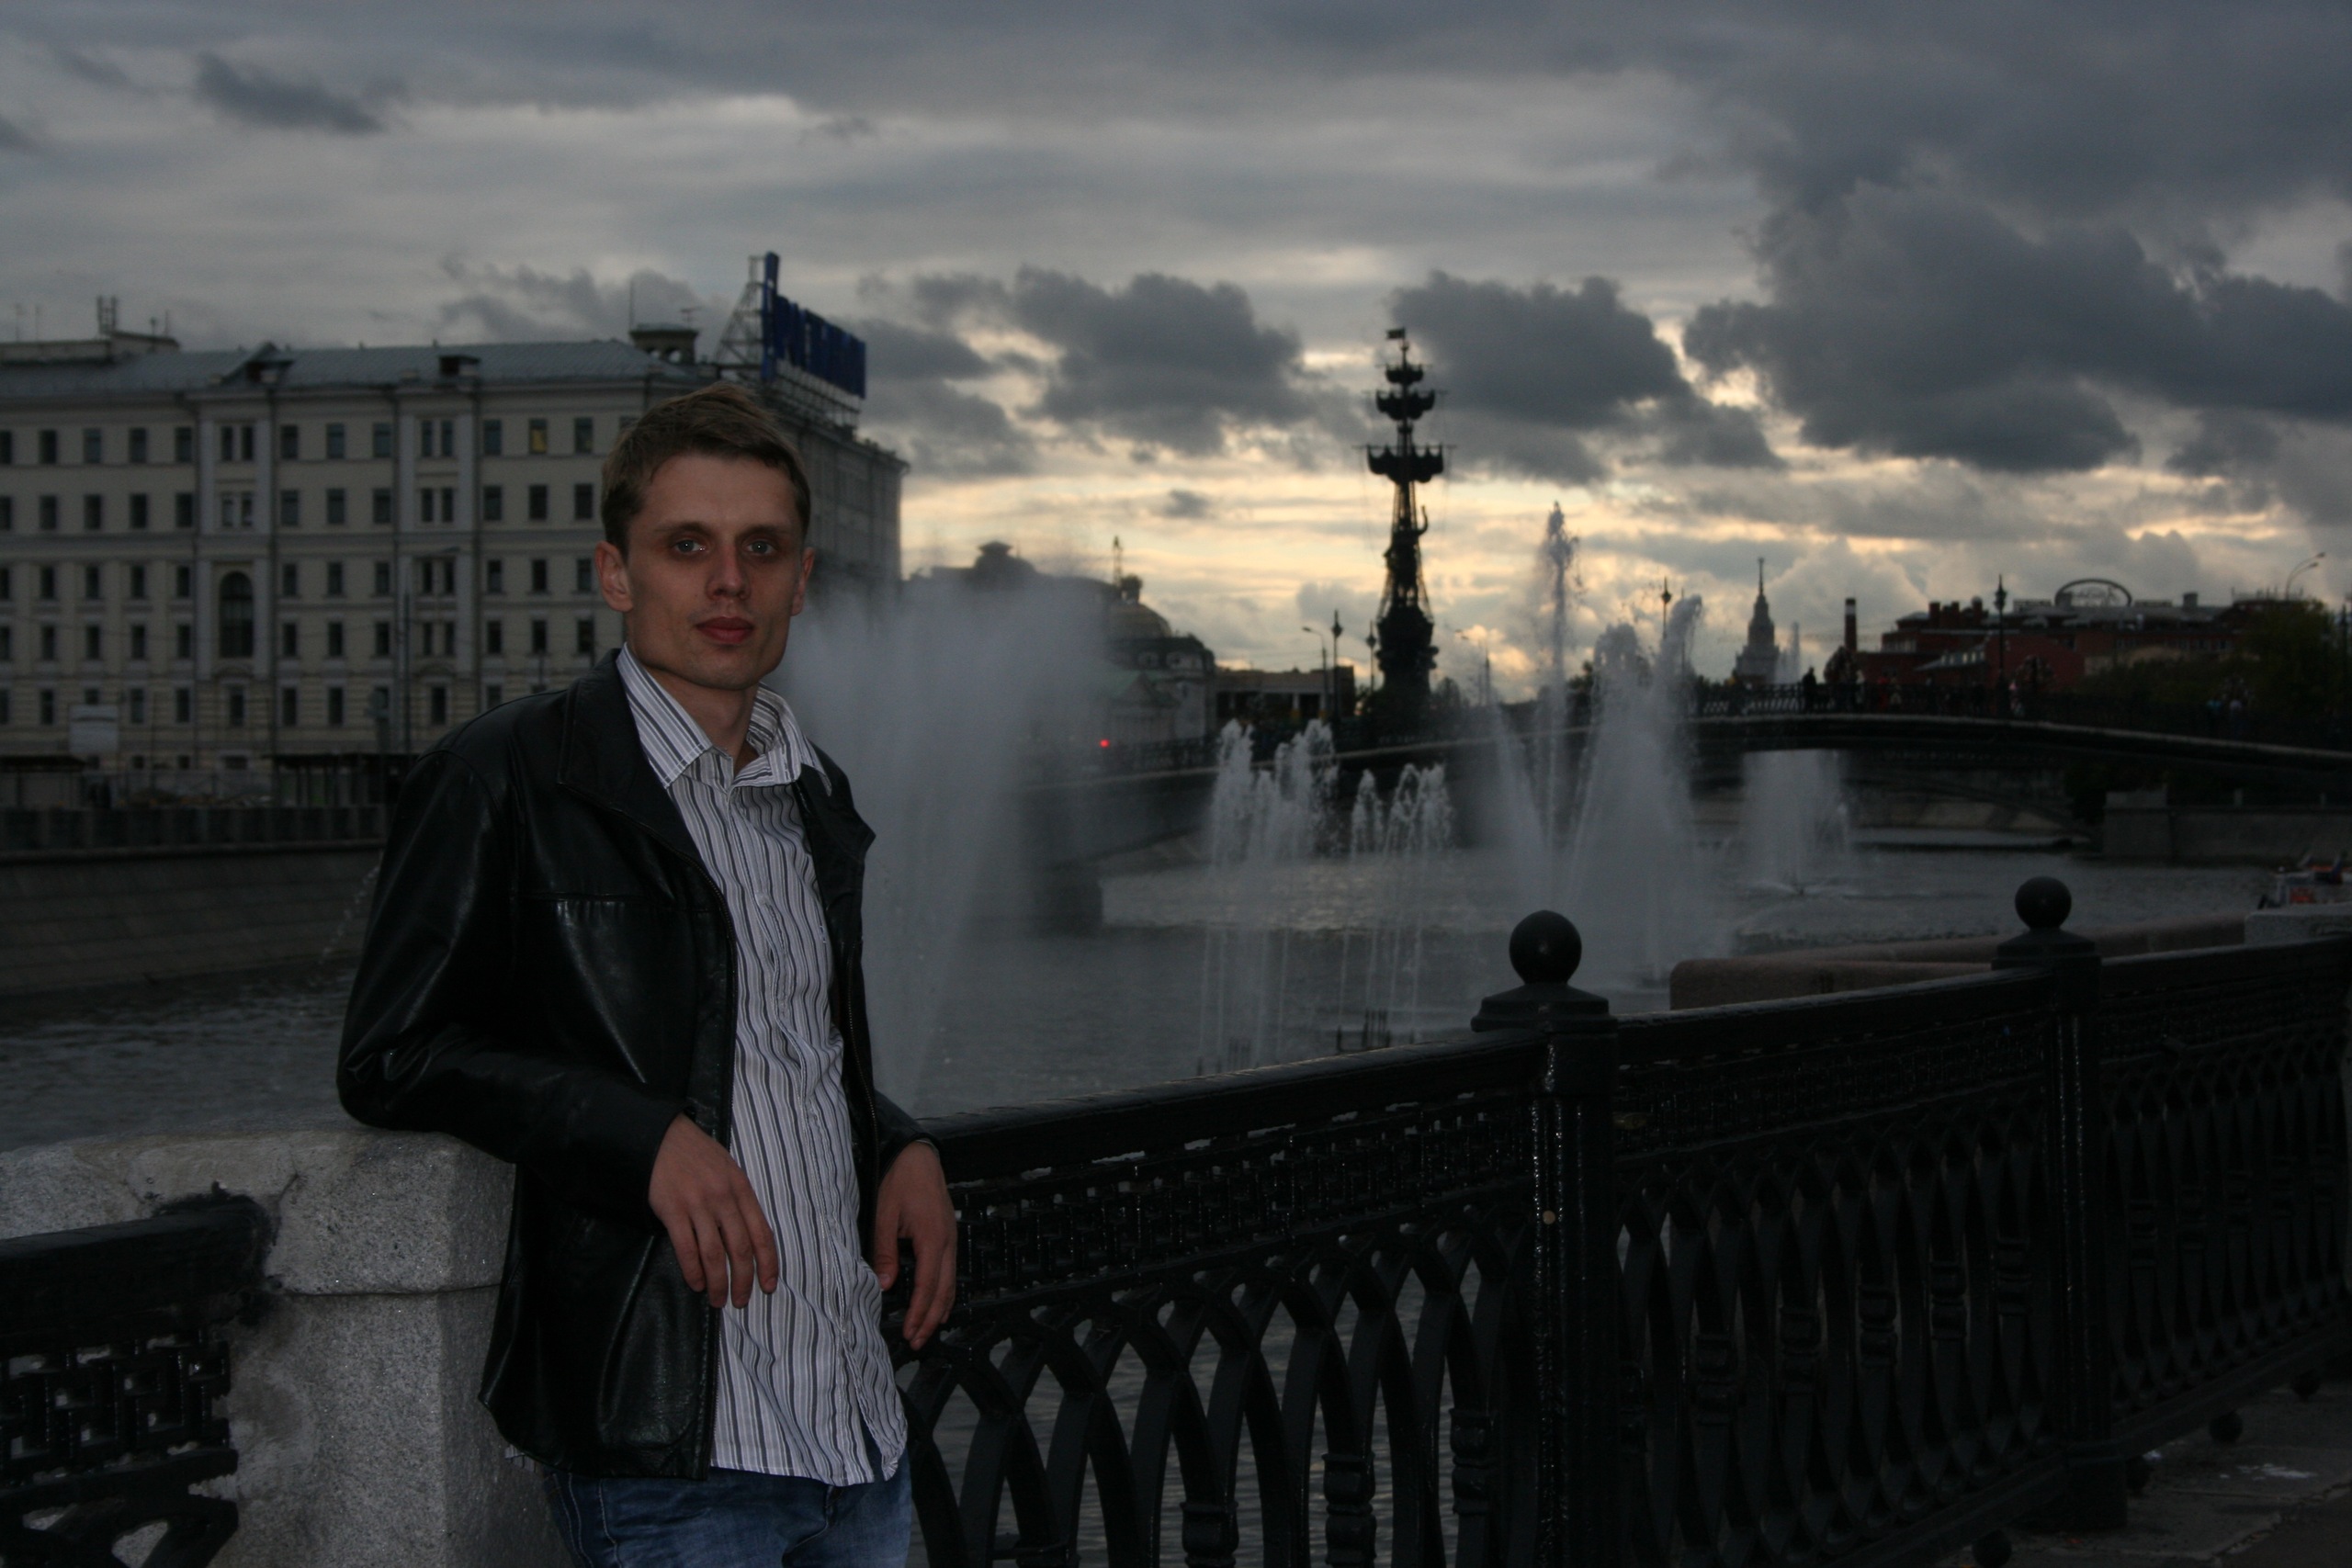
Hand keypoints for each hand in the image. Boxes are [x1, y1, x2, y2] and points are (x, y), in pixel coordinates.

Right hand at [649, 1115, 777, 1309]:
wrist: (662, 1136)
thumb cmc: (698, 1154)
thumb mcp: (728, 1170)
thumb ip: (739, 1199)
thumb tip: (749, 1235)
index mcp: (742, 1189)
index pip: (762, 1233)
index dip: (768, 1263)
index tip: (769, 1285)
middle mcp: (724, 1198)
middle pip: (740, 1249)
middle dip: (743, 1280)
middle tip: (741, 1301)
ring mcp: (698, 1204)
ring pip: (713, 1254)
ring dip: (717, 1282)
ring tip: (718, 1300)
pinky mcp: (673, 1210)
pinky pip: (686, 1248)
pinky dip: (693, 1271)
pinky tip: (696, 1283)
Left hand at [873, 1142, 955, 1348]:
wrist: (915, 1154)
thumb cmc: (897, 1180)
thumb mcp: (883, 1214)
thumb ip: (884, 1251)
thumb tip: (885, 1286)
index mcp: (932, 1238)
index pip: (928, 1286)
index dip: (919, 1313)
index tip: (908, 1334)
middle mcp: (947, 1241)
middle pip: (944, 1290)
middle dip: (931, 1319)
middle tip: (918, 1342)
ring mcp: (951, 1237)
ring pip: (951, 1282)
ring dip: (940, 1308)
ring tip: (928, 1329)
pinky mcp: (948, 1233)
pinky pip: (950, 1269)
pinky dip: (944, 1290)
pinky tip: (938, 1301)